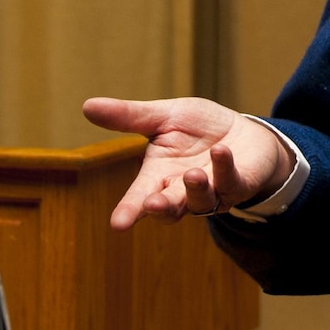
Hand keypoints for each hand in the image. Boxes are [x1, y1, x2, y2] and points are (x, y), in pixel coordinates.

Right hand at [82, 95, 293, 228]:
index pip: (140, 197)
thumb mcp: (163, 117)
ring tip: (192, 174)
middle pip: (170, 207)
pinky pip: (232, 182)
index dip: (129, 210)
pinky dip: (225, 167)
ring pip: (201, 201)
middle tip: (153, 204)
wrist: (243, 131)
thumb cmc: (199, 129)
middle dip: (161, 207)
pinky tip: (220, 152)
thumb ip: (129, 117)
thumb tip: (86, 106)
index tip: (118, 224)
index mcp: (159, 176)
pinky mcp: (240, 184)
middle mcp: (183, 190)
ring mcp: (213, 192)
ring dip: (196, 189)